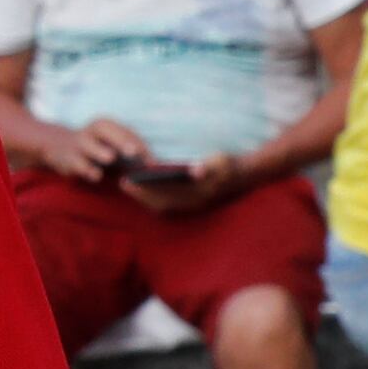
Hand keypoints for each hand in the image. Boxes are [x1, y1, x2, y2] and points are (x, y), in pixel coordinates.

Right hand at [48, 119, 146, 186]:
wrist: (60, 148)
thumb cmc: (97, 148)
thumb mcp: (113, 145)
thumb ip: (132, 151)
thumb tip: (155, 165)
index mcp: (106, 125)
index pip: (125, 132)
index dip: (139, 145)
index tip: (151, 162)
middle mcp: (91, 131)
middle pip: (105, 131)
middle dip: (120, 141)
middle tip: (134, 152)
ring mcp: (79, 144)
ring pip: (88, 145)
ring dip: (99, 151)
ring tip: (110, 158)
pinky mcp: (68, 159)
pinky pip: (77, 163)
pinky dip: (86, 169)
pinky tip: (95, 175)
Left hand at [125, 153, 243, 217]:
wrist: (245, 176)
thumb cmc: (229, 165)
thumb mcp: (221, 163)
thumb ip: (209, 167)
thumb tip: (196, 171)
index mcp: (197, 195)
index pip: (163, 195)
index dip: (144, 190)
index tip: (128, 180)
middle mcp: (193, 204)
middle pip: (160, 203)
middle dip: (140, 194)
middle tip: (122, 182)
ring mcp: (193, 205)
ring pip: (163, 205)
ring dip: (145, 197)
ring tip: (129, 184)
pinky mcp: (193, 203)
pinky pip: (168, 204)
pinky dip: (154, 197)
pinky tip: (144, 188)